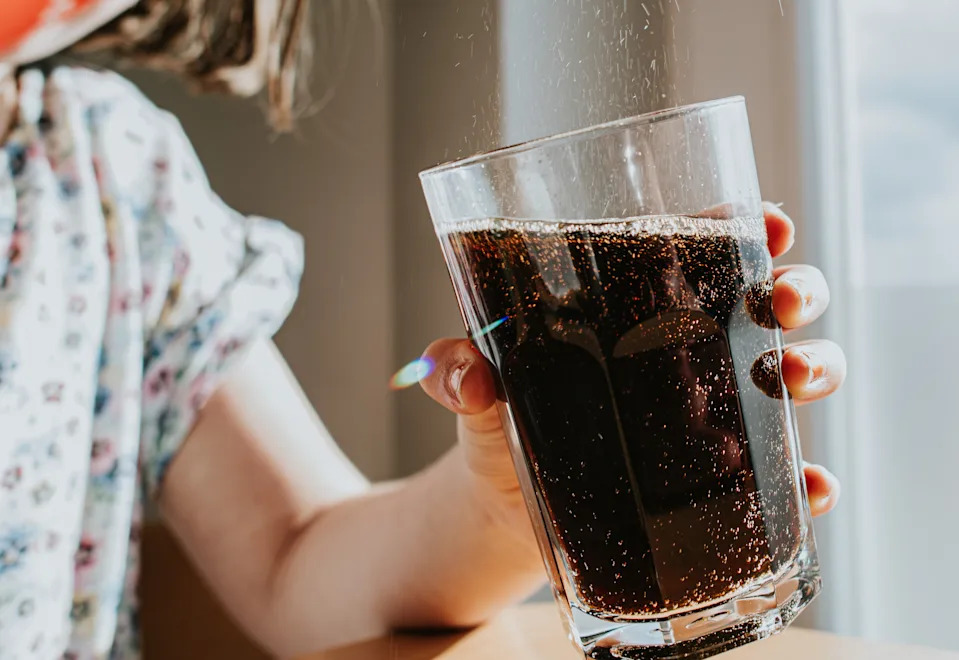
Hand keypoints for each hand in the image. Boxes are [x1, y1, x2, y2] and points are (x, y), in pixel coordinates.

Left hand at [420, 202, 844, 541]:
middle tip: (781, 303)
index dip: (747, 228)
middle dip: (795, 290)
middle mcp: (686, 351)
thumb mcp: (476, 391)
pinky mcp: (720, 479)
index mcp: (635, 308)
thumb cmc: (499, 426)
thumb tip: (466, 377)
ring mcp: (712, 412)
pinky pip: (781, 474)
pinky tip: (811, 487)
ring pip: (791, 373)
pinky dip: (806, 480)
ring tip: (794, 378)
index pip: (703, 249)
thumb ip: (457, 370)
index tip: (768, 225)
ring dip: (814, 366)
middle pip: (767, 301)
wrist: (506, 513)